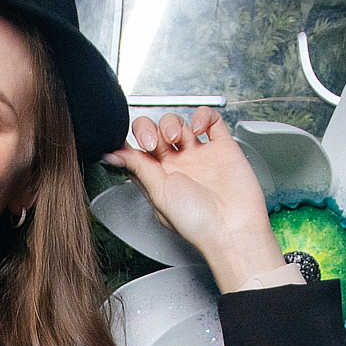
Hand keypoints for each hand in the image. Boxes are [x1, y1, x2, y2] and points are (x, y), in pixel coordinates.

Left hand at [102, 107, 284, 292]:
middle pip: (154, 133)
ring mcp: (199, 156)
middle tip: (151, 141)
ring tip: (175, 137)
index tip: (123, 140)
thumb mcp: (159, 194)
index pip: (136, 152)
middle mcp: (177, 166)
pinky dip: (203, 116)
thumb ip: (138, 168)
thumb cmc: (197, 222)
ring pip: (179, 124)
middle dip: (149, 129)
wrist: (232, 228)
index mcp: (158, 179)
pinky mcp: (222, 148)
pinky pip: (211, 121)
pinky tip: (199, 128)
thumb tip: (113, 155)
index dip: (129, 142)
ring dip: (172, 123)